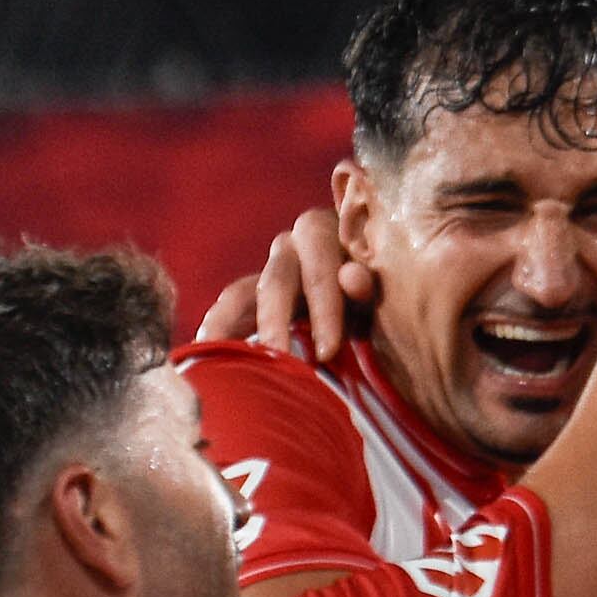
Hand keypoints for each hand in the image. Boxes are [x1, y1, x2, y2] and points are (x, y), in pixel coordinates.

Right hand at [197, 207, 371, 362]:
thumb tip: (353, 278)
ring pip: (249, 289)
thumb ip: (372, 291)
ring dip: (235, 325)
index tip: (328, 350)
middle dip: (278, 319)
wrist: (384, 326)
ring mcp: (276, 269)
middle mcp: (302, 245)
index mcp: (341, 238)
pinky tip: (204, 350)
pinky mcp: (257, 296)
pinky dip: (219, 327)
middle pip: (280, 275)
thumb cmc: (392, 314)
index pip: (322, 259)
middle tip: (278, 358)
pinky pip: (232, 305)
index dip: (324, 300)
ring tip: (220, 356)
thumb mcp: (387, 304)